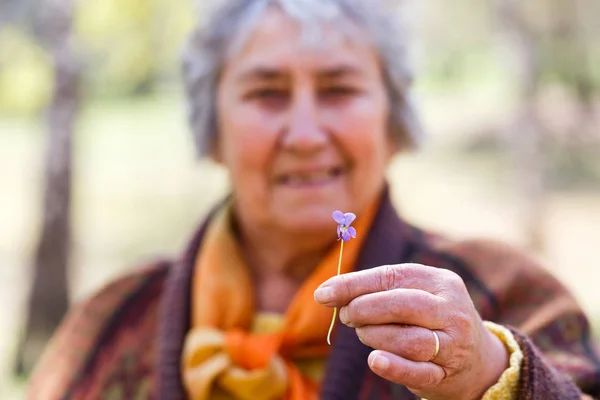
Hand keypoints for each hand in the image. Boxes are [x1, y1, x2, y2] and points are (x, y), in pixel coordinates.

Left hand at [314, 263, 508, 399]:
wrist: (479, 361)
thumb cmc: (431, 319)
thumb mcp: (415, 295)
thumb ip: (378, 290)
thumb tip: (329, 292)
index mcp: (441, 281)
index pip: (392, 277)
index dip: (354, 284)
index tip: (324, 294)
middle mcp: (451, 310)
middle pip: (402, 304)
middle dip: (364, 309)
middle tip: (347, 316)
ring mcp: (453, 344)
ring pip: (408, 339)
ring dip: (375, 336)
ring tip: (363, 334)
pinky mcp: (448, 374)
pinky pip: (418, 371)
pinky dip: (394, 367)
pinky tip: (375, 360)